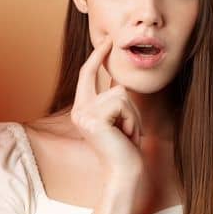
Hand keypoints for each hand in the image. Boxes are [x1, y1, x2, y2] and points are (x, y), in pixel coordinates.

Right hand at [70, 35, 144, 179]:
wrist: (124, 173)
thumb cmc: (125, 149)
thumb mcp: (119, 120)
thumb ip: (115, 101)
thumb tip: (120, 81)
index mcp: (82, 110)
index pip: (87, 75)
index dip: (97, 57)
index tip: (107, 40)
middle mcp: (79, 110)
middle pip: (106, 82)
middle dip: (113, 81)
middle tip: (118, 83)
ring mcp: (84, 114)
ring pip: (121, 94)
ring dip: (133, 116)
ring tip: (127, 135)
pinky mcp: (94, 119)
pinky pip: (123, 104)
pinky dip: (132, 120)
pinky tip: (126, 136)